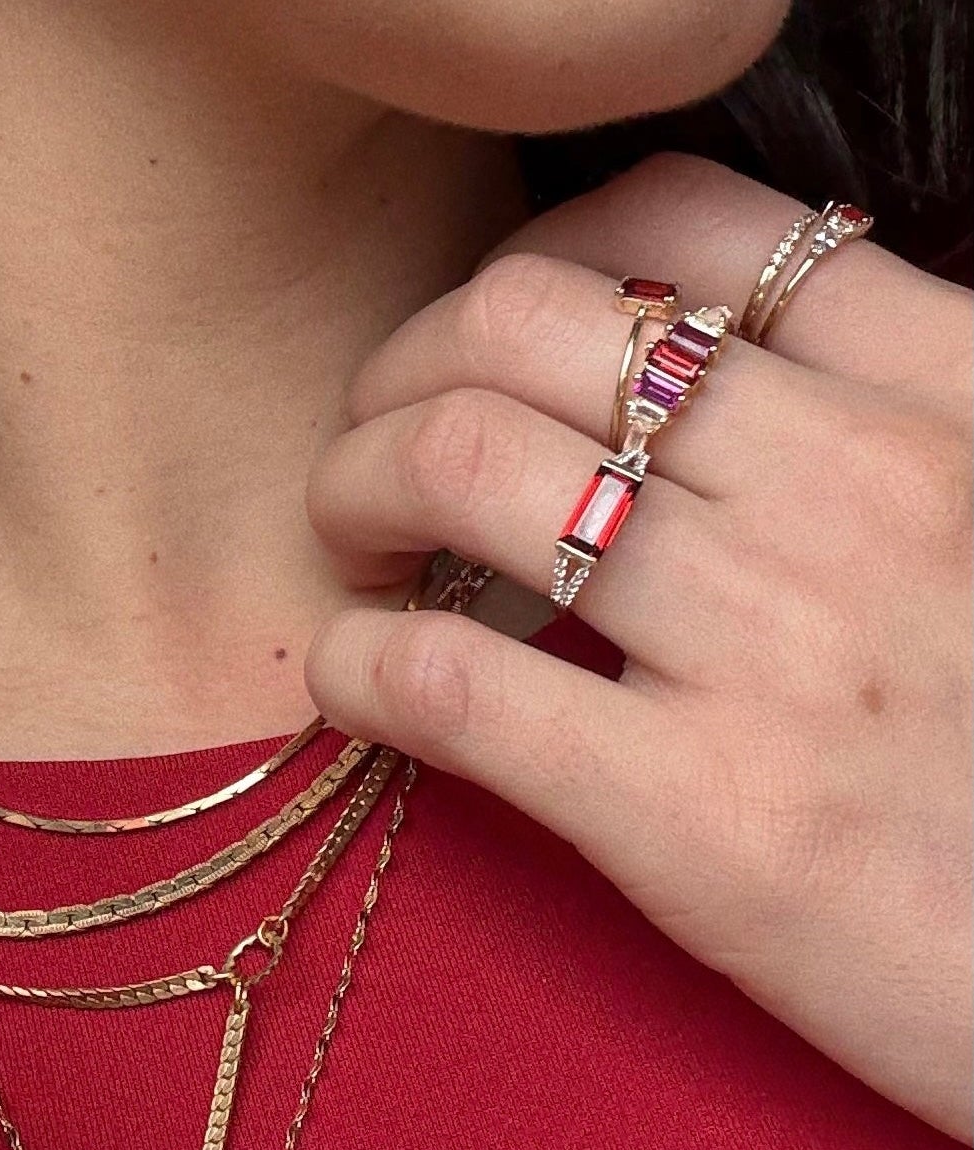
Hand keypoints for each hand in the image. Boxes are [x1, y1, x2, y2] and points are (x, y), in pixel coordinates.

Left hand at [305, 154, 972, 1139]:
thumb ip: (877, 432)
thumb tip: (681, 389)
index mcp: (947, 397)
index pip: (683, 223)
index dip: (526, 267)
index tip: (480, 357)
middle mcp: (856, 486)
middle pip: (526, 323)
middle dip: (398, 375)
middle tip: (374, 458)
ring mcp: (772, 645)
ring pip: (459, 461)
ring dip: (349, 491)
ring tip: (354, 553)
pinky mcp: (698, 812)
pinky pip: (446, 676)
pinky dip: (353, 659)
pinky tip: (356, 678)